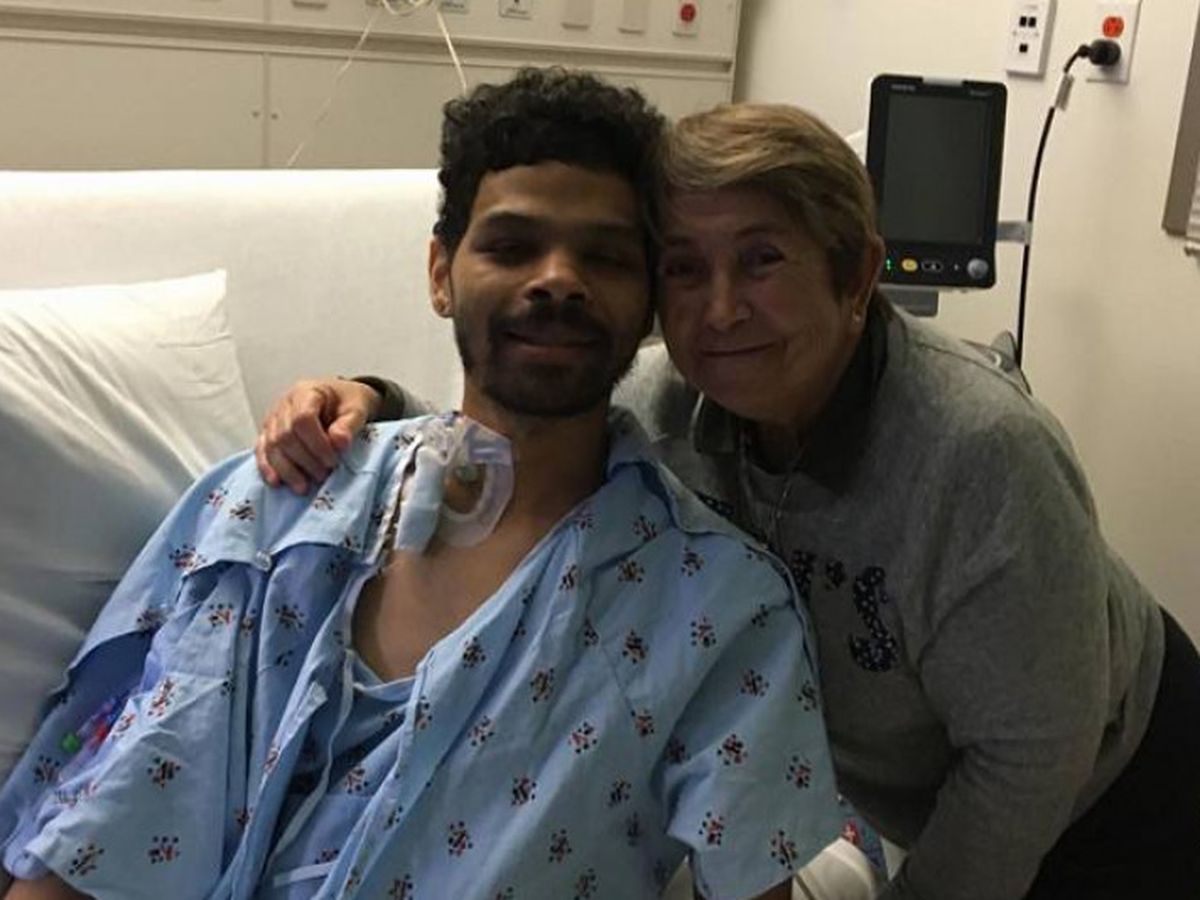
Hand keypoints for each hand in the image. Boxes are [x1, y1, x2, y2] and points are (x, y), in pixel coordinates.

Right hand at [255, 378, 379, 493]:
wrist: (340, 399)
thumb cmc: (348, 403)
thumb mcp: (357, 409)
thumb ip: (349, 424)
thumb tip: (339, 443)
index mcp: (307, 392)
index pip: (302, 419)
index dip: (317, 444)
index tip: (333, 462)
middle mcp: (284, 404)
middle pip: (285, 435)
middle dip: (304, 460)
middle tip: (324, 476)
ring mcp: (273, 419)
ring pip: (271, 445)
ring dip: (287, 469)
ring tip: (304, 487)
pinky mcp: (268, 433)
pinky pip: (261, 450)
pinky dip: (267, 467)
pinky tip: (277, 482)